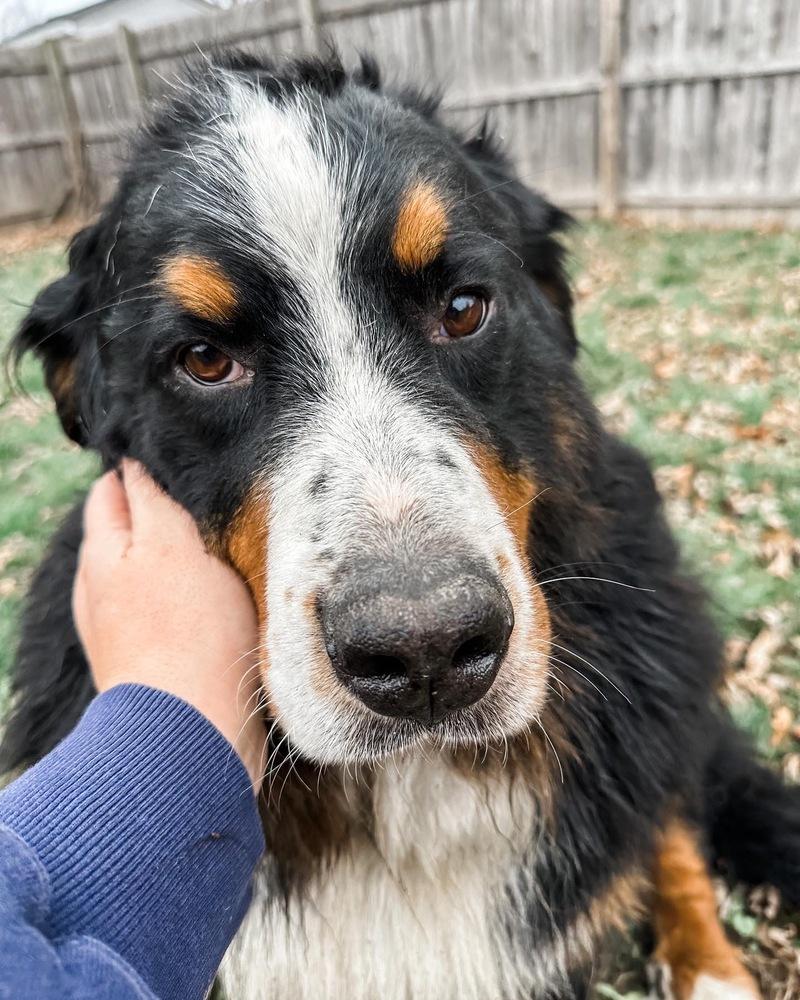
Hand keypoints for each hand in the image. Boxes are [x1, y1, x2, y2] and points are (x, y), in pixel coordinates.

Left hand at [73, 459, 264, 792]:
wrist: (193, 730)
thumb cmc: (189, 632)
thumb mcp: (172, 544)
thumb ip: (154, 497)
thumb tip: (137, 462)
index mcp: (103, 550)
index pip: (117, 486)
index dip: (149, 467)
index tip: (190, 465)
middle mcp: (102, 585)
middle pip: (129, 526)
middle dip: (162, 509)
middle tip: (210, 506)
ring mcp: (123, 626)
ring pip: (150, 567)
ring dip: (177, 555)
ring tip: (218, 554)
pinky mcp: (151, 658)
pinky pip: (166, 607)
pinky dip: (185, 595)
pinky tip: (213, 603)